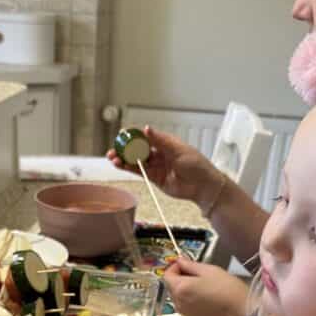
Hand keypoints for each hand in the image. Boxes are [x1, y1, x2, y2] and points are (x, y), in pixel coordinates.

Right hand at [106, 126, 226, 203]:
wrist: (203, 186)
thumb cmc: (197, 165)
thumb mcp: (178, 149)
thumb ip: (161, 140)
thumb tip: (147, 129)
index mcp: (166, 143)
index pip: (146, 136)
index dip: (133, 135)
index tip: (123, 134)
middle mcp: (159, 153)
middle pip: (138, 148)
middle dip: (125, 148)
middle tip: (115, 148)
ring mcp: (156, 166)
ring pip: (136, 160)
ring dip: (124, 158)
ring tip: (113, 158)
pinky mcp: (154, 177)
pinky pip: (139, 171)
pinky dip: (129, 168)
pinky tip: (120, 165)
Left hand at [164, 258, 251, 315]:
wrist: (242, 313)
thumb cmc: (228, 289)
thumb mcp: (209, 270)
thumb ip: (190, 265)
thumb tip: (180, 260)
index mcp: (180, 288)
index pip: (167, 275)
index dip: (175, 267)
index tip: (187, 264)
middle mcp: (178, 303)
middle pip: (172, 286)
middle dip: (181, 278)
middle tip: (198, 273)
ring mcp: (185, 313)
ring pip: (179, 297)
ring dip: (187, 289)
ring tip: (205, 285)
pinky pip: (187, 306)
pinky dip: (192, 299)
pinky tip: (207, 297)